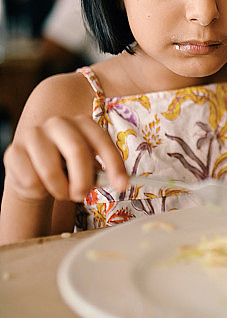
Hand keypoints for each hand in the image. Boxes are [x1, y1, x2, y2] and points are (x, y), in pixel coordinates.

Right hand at [4, 115, 127, 202]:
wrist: (34, 172)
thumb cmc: (67, 168)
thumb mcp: (89, 167)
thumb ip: (105, 172)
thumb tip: (122, 182)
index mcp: (82, 123)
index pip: (101, 140)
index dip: (114, 164)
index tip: (122, 186)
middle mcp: (58, 123)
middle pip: (76, 150)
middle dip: (83, 180)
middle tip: (82, 195)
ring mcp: (34, 134)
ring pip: (50, 170)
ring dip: (59, 190)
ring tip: (61, 190)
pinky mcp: (14, 151)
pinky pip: (31, 180)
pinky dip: (39, 191)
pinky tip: (40, 184)